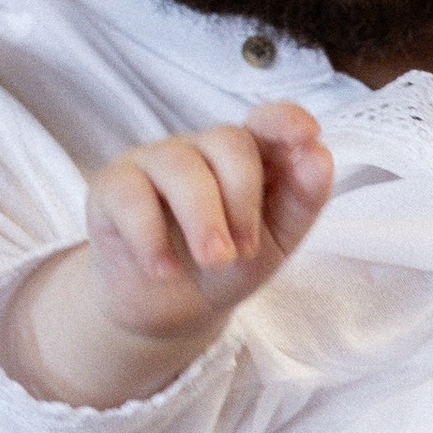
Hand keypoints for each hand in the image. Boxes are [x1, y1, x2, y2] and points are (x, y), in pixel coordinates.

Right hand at [87, 105, 333, 339]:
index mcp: (248, 157)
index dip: (284, 121)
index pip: (267, 122)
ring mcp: (154, 162)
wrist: (172, 311)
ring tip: (213, 262)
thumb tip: (320, 156)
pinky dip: (150, 236)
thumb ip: (302, 201)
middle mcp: (201, 149)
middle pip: (228, 142)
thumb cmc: (228, 265)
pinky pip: (131, 195)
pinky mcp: (112, 187)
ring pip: (179, 166)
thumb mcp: (276, 243)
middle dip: (242, 199)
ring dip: (202, 219)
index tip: (306, 135)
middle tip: (242, 252)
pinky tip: (163, 269)